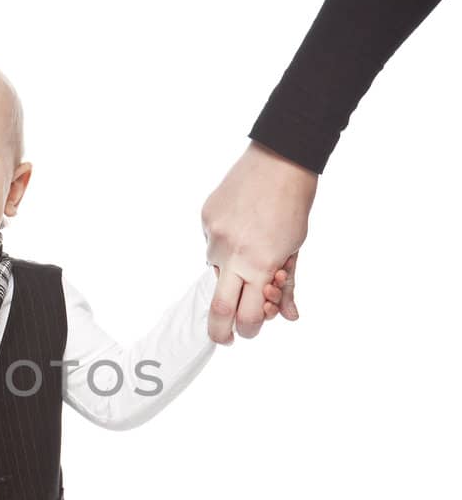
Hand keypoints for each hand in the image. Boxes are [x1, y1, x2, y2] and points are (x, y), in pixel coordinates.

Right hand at [201, 141, 316, 343]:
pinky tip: (241, 226)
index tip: (250, 330)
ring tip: (250, 246)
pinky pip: (211, 245)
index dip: (250, 329)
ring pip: (216, 271)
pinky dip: (225, 245)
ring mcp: (214, 237)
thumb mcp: (295, 248)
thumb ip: (287, 284)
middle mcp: (232, 254)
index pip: (248, 316)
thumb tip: (288, 315)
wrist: (278, 160)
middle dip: (220, 332)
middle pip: (218, 310)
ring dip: (230, 272)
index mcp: (260, 264)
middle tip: (224, 339)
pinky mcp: (205, 220)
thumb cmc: (293, 204)